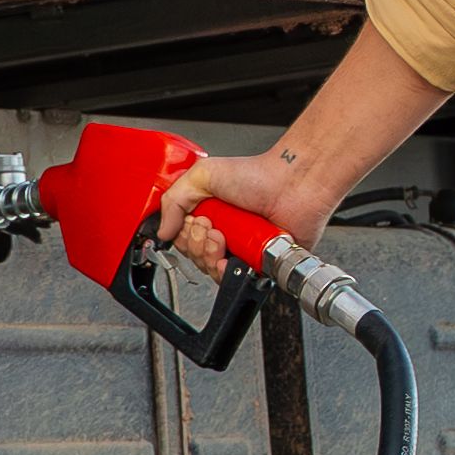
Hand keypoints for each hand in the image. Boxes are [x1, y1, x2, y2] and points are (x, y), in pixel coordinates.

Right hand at [156, 141, 349, 275]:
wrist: (292, 185)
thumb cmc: (258, 174)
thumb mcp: (203, 175)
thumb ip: (174, 199)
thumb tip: (162, 230)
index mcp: (210, 212)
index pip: (183, 238)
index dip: (183, 234)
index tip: (193, 220)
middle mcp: (224, 232)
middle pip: (193, 256)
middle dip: (197, 243)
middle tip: (211, 224)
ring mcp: (240, 249)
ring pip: (209, 269)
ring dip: (210, 254)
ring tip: (223, 235)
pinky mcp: (256, 264)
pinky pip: (232, 279)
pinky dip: (226, 270)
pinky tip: (230, 254)